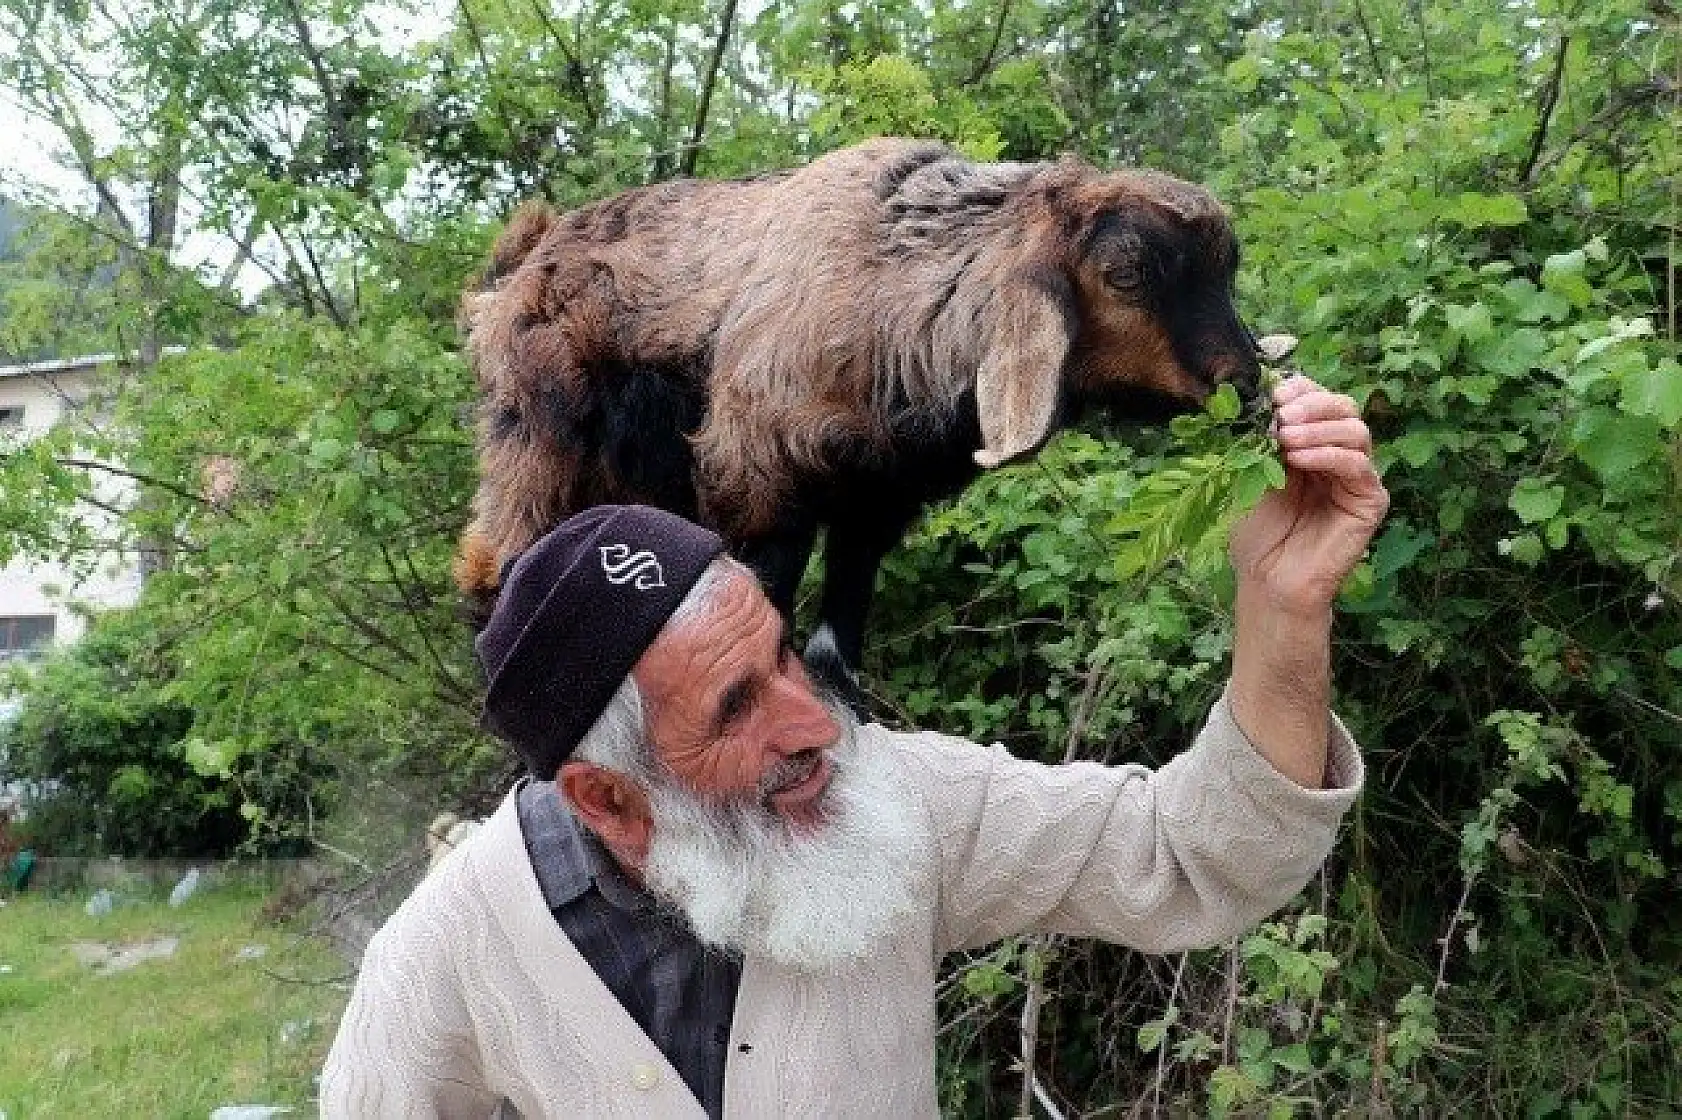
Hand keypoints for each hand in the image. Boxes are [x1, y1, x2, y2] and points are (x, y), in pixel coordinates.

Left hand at [1229, 376, 1388, 618]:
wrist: (1267, 578)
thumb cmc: (1257, 532)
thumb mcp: (1252, 474)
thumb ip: (1263, 438)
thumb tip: (1266, 399)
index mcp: (1311, 444)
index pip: (1319, 400)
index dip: (1302, 390)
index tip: (1275, 394)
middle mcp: (1339, 456)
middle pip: (1344, 408)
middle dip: (1313, 404)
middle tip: (1283, 414)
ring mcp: (1358, 478)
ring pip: (1356, 431)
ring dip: (1319, 428)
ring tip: (1287, 438)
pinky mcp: (1370, 501)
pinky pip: (1358, 466)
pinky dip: (1329, 455)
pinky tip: (1300, 459)